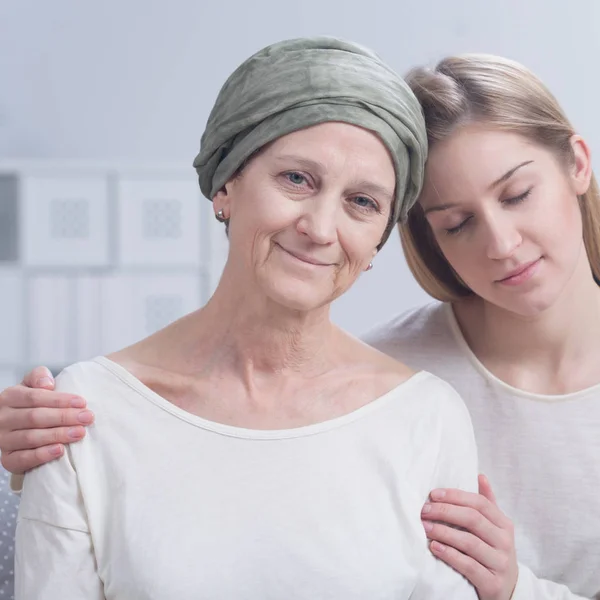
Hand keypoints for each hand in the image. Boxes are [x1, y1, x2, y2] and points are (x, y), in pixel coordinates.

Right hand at [0, 366, 93, 473]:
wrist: (17, 427)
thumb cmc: (32, 403)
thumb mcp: (32, 385)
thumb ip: (38, 376)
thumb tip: (47, 384)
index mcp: (10, 397)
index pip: (35, 397)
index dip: (60, 400)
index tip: (82, 403)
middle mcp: (3, 419)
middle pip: (35, 417)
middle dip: (64, 417)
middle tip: (87, 418)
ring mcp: (3, 440)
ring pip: (30, 438)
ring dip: (58, 435)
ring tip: (80, 433)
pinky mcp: (7, 459)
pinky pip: (22, 459)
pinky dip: (42, 455)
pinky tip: (60, 450)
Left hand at [421, 474, 517, 599]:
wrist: (510, 590)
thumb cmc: (494, 551)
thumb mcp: (496, 527)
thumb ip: (488, 502)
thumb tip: (481, 475)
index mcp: (504, 524)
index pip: (479, 503)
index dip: (455, 496)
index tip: (433, 494)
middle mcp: (505, 542)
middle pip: (473, 519)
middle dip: (445, 512)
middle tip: (424, 510)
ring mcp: (500, 563)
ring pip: (469, 542)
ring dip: (444, 532)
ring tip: (425, 527)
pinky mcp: (493, 583)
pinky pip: (469, 566)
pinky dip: (450, 555)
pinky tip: (434, 547)